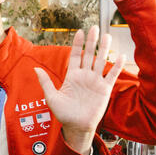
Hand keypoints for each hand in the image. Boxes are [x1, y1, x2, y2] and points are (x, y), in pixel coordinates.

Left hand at [34, 27, 124, 154]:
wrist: (76, 126)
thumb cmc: (63, 113)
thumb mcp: (51, 97)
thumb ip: (45, 82)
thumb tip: (35, 68)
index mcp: (72, 76)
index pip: (75, 56)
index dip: (77, 44)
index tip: (79, 32)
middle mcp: (84, 76)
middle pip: (89, 55)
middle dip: (91, 41)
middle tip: (94, 28)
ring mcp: (95, 81)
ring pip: (100, 61)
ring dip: (104, 49)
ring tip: (108, 36)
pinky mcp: (104, 89)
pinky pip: (111, 75)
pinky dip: (116, 66)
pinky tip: (120, 55)